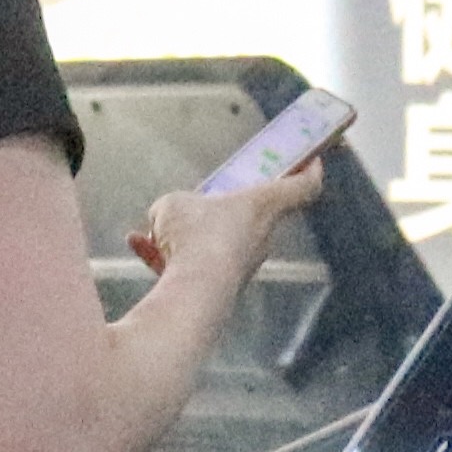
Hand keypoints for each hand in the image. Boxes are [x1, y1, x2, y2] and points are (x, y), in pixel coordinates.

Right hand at [129, 163, 323, 284]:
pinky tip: (138, 245)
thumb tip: (164, 219)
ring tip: (155, 232)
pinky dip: (168, 257)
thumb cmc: (195, 238)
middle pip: (253, 214)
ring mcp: (243, 262)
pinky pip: (196, 264)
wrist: (195, 292)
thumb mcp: (172, 205)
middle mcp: (260, 236)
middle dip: (225, 207)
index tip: (313, 159)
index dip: (310, 170)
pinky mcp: (223, 285)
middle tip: (203, 200)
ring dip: (187, 235)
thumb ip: (173, 207)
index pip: (302, 186)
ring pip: (216, 240)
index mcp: (261, 205)